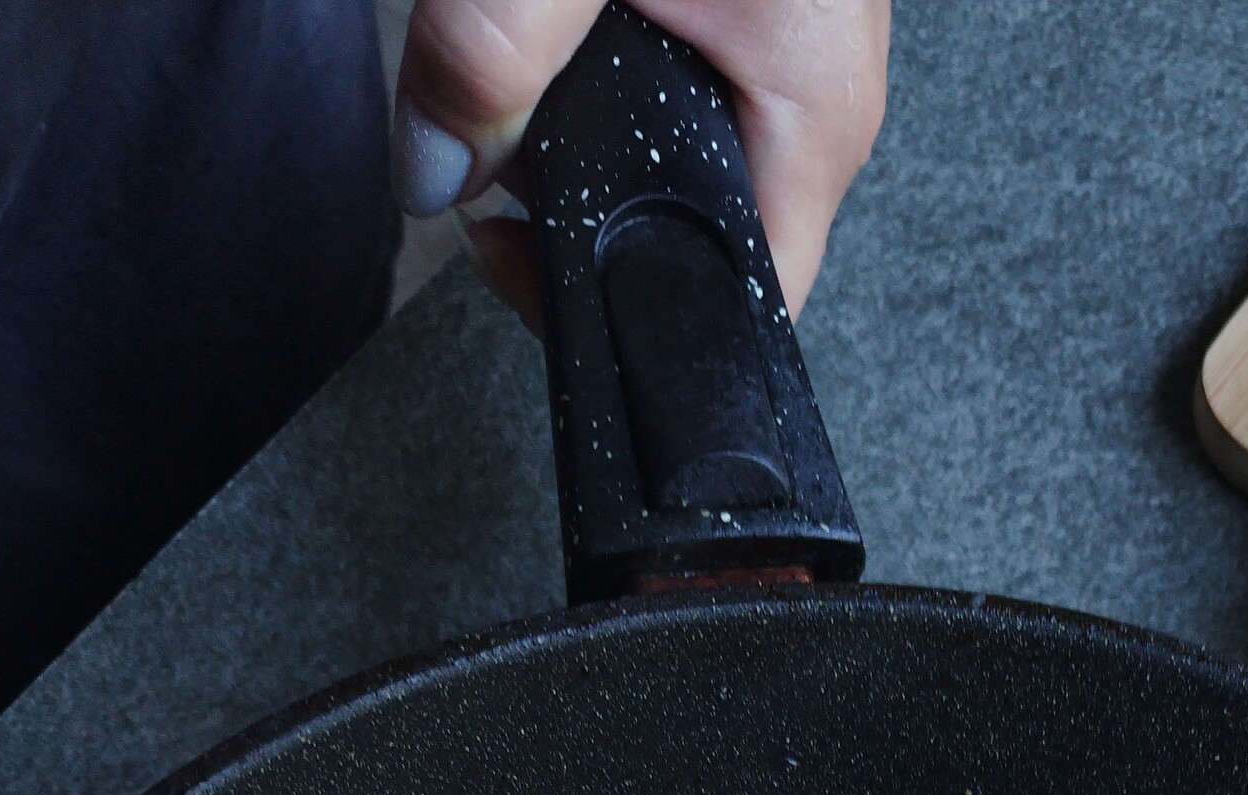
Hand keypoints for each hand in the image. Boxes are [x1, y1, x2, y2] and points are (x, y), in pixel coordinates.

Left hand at [392, 0, 888, 318]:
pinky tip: (539, 3)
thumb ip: (488, 53)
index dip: (614, 310)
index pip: (745, 299)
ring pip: (662, 137)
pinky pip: (659, 60)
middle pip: (684, 221)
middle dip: (564, 197)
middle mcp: (813, 84)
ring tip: (504, 37)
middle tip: (472, 139)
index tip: (507, 259)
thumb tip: (434, 168)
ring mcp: (781, 32)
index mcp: (812, 105)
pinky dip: (577, 41)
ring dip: (562, 111)